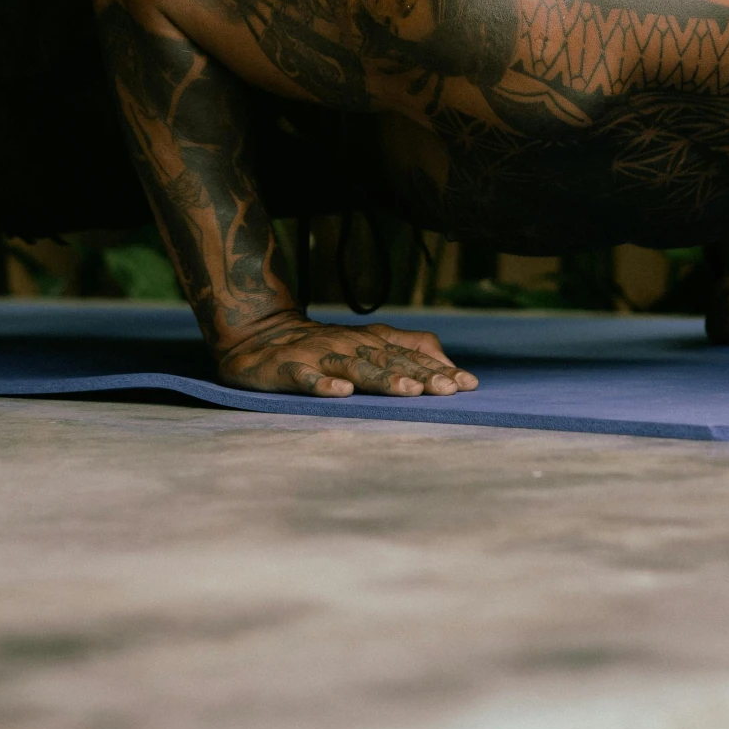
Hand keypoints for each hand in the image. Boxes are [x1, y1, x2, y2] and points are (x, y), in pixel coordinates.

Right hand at [218, 312, 479, 396]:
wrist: (261, 334)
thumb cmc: (325, 345)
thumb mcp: (370, 342)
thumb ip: (409, 348)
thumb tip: (450, 364)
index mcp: (370, 341)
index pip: (410, 355)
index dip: (439, 369)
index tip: (467, 385)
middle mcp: (349, 345)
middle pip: (389, 361)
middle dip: (420, 376)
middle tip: (447, 390)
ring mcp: (319, 355)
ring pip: (355, 367)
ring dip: (382, 378)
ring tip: (408, 391)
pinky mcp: (288, 368)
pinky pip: (306, 377)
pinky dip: (323, 384)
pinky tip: (341, 393)